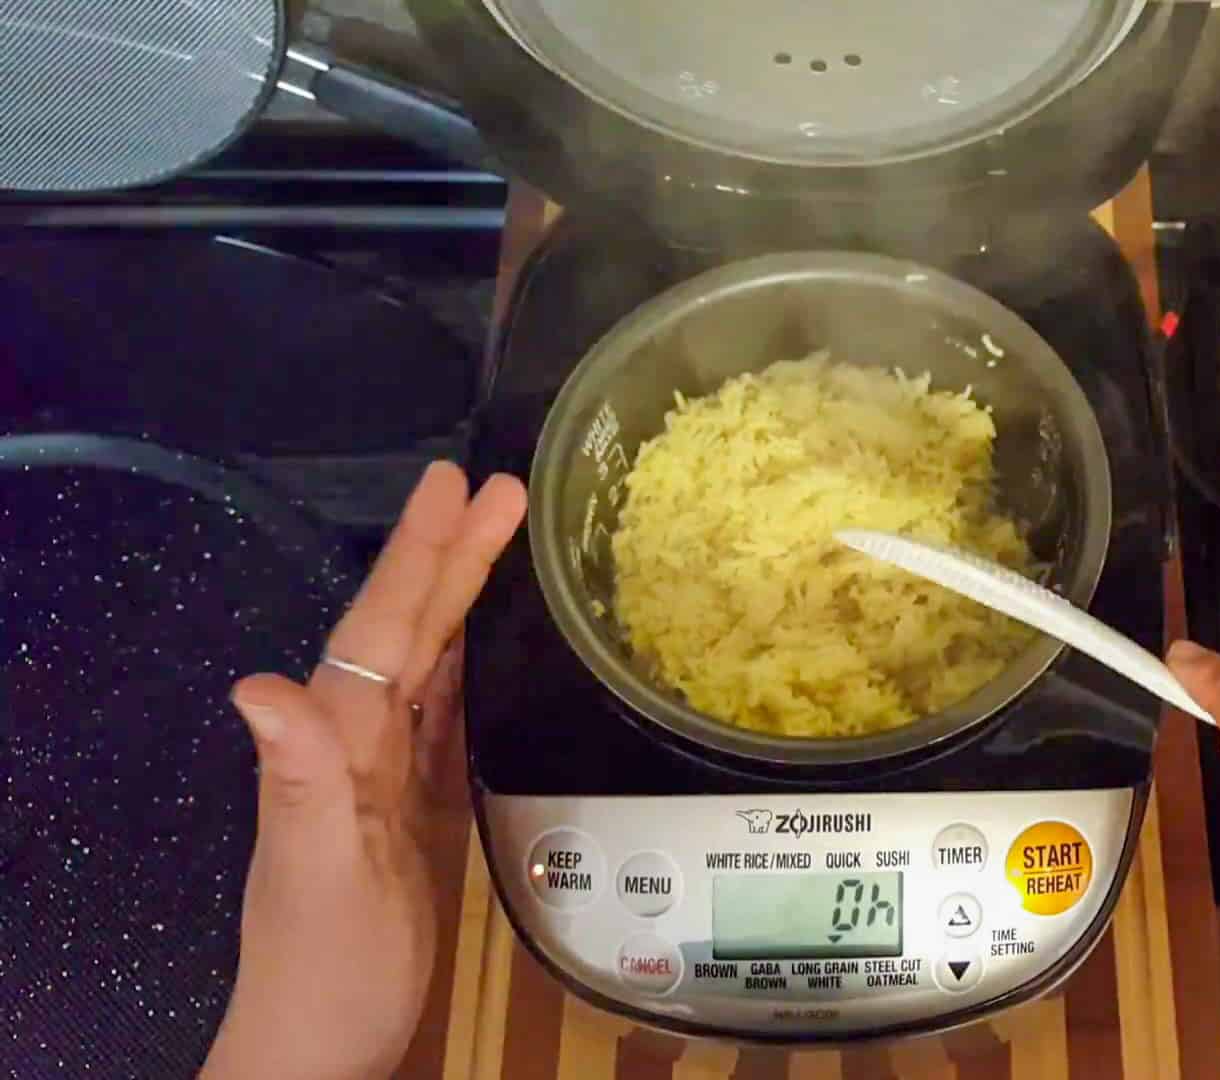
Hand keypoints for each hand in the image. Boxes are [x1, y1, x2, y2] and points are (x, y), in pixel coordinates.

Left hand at [201, 462, 525, 1079]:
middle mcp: (359, 741)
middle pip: (409, 630)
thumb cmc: (324, 963)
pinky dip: (471, 667)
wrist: (325, 1042)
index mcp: (338, 742)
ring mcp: (389, 772)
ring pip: (430, 661)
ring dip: (463, 597)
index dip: (417, 557)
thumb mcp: (312, 872)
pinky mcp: (420, 805)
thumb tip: (259, 685)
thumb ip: (297, 780)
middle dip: (451, 554)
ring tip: (506, 536)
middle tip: (503, 485)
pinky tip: (491, 646)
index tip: (455, 485)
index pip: (380, 631)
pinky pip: (448, 715)